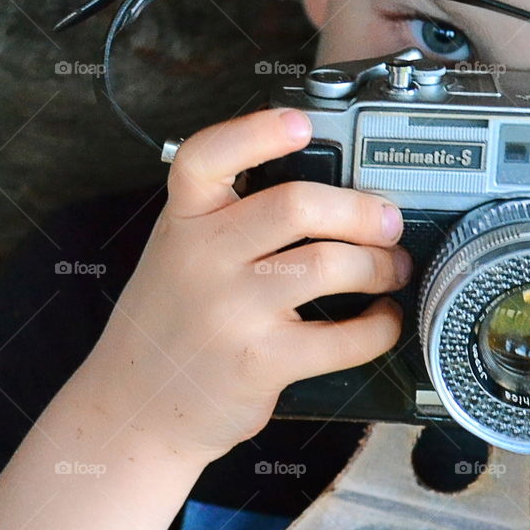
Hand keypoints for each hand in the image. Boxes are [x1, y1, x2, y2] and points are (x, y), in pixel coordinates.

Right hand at [84, 107, 410, 462]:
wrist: (137, 406)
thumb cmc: (172, 327)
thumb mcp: (178, 256)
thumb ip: (227, 221)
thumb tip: (327, 197)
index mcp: (182, 221)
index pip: (206, 156)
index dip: (257, 131)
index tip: (302, 123)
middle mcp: (203, 259)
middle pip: (297, 205)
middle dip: (361, 211)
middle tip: (389, 222)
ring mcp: (232, 311)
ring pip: (329, 265)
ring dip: (379, 265)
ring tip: (392, 270)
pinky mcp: (261, 362)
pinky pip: (343, 337)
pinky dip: (379, 327)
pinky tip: (382, 320)